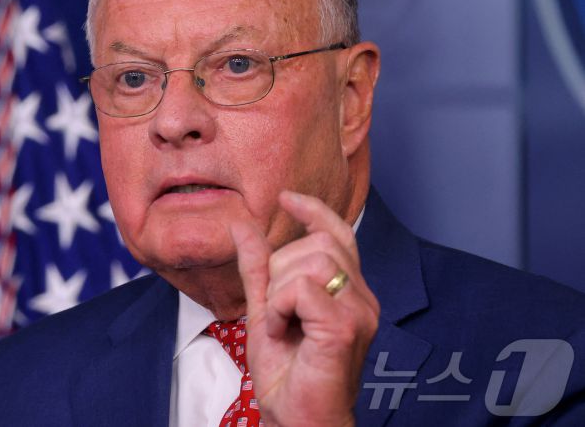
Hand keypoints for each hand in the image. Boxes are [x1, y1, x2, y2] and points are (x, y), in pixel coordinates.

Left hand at [231, 191, 379, 426]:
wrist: (297, 418)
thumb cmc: (287, 371)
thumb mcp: (264, 308)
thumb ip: (257, 267)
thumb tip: (241, 224)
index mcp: (347, 291)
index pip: (338, 233)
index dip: (314, 210)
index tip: (286, 199)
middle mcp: (362, 297)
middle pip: (318, 244)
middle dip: (281, 269)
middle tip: (276, 310)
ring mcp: (359, 311)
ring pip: (311, 262)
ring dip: (279, 291)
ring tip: (280, 323)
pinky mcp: (346, 326)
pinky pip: (303, 289)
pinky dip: (280, 306)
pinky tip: (281, 331)